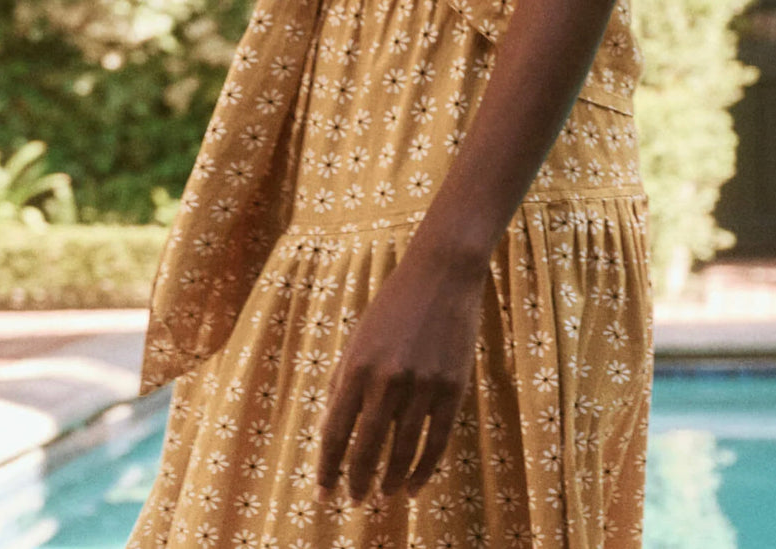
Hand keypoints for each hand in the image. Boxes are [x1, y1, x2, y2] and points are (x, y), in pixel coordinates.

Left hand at [317, 244, 486, 501]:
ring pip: (403, 451)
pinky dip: (424, 469)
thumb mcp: (359, 337)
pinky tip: (414, 487)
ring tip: (385, 496)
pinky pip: (436, 441)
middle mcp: (387, 380)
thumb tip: (335, 430)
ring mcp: (422, 385)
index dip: (327, 470)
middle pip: (366, 449)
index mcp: (357, 366)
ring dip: (391, 481)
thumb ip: (346, 381)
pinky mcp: (452, 387)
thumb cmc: (394, 304)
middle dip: (357, 482)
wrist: (442, 274)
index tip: (323, 496)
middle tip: (355, 502)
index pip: (335, 433)